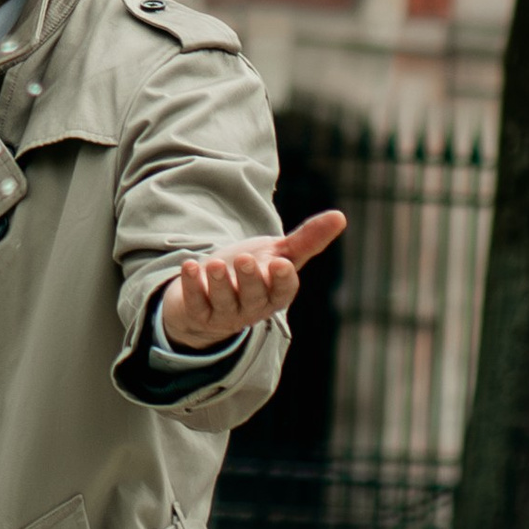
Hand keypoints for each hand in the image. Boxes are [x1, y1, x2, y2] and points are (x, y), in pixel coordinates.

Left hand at [161, 211, 345, 347]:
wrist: (214, 290)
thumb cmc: (254, 270)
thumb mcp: (279, 253)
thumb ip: (307, 239)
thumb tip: (340, 216)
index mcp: (276, 293)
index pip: (283, 291)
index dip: (282, 280)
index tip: (282, 264)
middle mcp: (253, 306)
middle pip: (254, 297)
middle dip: (250, 280)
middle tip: (245, 260)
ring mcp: (226, 313)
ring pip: (224, 302)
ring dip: (219, 284)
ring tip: (214, 263)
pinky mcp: (199, 313)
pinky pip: (195, 304)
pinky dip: (191, 287)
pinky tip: (189, 267)